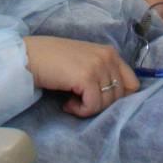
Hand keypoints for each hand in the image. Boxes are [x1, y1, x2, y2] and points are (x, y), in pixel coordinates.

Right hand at [23, 36, 138, 116]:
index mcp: (110, 52)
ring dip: (88, 108)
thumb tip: (119, 99)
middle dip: (100, 104)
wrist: (30, 57)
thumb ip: (103, 73)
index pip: (133, 83)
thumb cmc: (55, 62)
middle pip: (119, 97)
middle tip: (80, 100)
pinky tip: (67, 103)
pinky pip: (93, 106)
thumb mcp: (85, 63)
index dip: (119, 98)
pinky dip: (80, 110)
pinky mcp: (86, 76)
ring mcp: (98, 65)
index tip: (99, 100)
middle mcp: (108, 56)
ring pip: (106, 103)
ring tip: (71, 100)